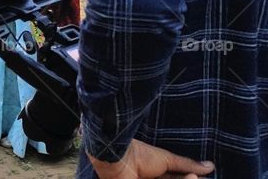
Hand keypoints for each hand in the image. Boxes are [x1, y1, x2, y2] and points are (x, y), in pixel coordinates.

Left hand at [87, 139, 213, 178]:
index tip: (203, 178)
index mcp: (154, 173)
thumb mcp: (167, 159)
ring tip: (194, 178)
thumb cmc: (139, 154)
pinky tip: (189, 178)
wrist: (119, 157)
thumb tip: (211, 166)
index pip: (176, 178)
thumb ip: (186, 164)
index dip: (190, 178)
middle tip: (198, 178)